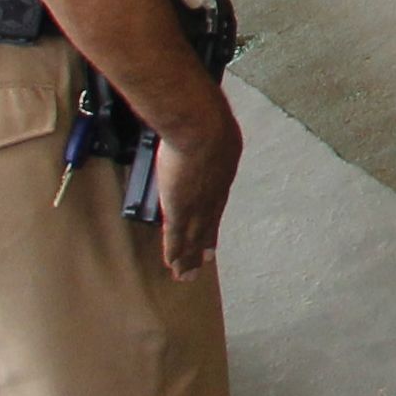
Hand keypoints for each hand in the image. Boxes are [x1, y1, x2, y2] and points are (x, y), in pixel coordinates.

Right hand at [152, 110, 242, 279]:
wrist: (200, 127)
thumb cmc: (207, 119)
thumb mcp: (214, 125)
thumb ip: (208, 131)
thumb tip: (205, 122)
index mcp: (223, 173)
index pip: (216, 202)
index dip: (213, 219)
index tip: (213, 231)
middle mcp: (214, 194)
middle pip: (208, 226)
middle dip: (203, 245)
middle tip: (203, 264)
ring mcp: (197, 204)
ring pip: (192, 237)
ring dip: (188, 258)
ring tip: (185, 275)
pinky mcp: (179, 208)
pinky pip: (175, 236)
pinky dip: (174, 252)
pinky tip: (172, 265)